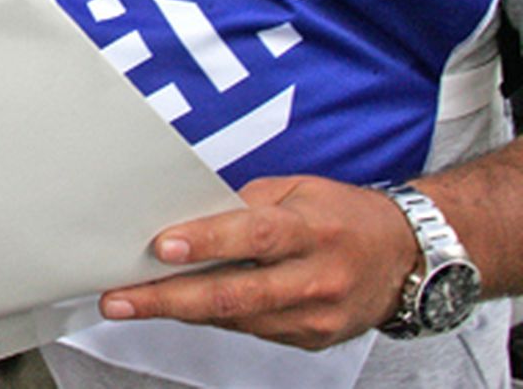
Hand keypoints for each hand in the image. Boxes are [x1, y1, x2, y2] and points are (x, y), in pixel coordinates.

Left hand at [97, 175, 418, 349]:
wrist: (408, 258)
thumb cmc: (345, 216)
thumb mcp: (298, 190)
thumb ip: (246, 204)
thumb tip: (188, 216)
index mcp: (312, 229)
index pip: (254, 236)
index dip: (207, 242)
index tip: (161, 247)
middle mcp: (317, 277)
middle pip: (235, 294)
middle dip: (169, 299)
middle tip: (120, 298)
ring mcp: (316, 316)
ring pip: (235, 318)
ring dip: (179, 311)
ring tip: (132, 302)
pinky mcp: (312, 339)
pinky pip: (250, 329)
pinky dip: (212, 317)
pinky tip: (179, 307)